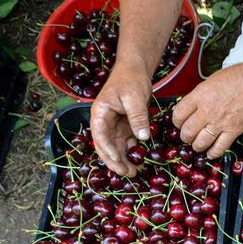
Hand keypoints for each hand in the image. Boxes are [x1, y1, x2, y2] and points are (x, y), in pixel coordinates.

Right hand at [90, 61, 152, 175]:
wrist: (135, 70)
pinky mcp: (124, 127)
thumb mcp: (134, 97)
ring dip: (124, 160)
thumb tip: (142, 138)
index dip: (108, 150)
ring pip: (115, 148)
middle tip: (129, 173)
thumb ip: (137, 116)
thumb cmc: (131, 79)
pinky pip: (125, 143)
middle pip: (105, 146)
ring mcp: (114, 125)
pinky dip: (131, 153)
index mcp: (100, 113)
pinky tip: (140, 162)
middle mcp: (104, 122)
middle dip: (115, 161)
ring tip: (135, 172)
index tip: (119, 161)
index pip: (100, 136)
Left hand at [173, 61, 242, 159]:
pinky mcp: (233, 131)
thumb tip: (193, 107)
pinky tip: (210, 153)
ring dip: (197, 146)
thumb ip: (200, 96)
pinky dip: (213, 153)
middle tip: (187, 135)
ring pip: (200, 143)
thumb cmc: (237, 78)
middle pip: (187, 131)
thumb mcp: (210, 82)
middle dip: (185, 136)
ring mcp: (220, 123)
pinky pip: (219, 148)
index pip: (178, 115)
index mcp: (199, 96)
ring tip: (198, 145)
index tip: (180, 123)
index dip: (176, 121)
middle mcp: (207, 111)